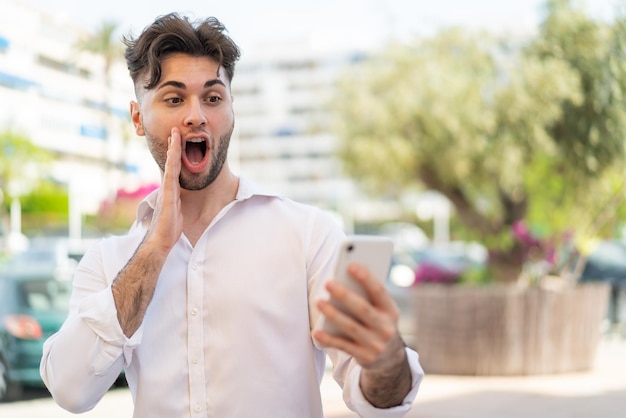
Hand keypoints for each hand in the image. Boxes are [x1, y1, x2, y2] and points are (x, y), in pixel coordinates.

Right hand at [145, 127, 183, 253]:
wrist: (160, 240)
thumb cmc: (168, 229)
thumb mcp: (176, 211)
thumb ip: (177, 203)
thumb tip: (179, 200)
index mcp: (170, 191)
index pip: (173, 169)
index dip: (175, 155)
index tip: (176, 141)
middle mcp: (167, 188)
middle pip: (170, 163)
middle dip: (173, 147)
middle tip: (174, 130)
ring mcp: (167, 191)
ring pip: (170, 167)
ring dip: (173, 150)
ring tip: (174, 136)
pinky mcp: (168, 197)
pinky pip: (171, 178)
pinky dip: (172, 165)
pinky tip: (173, 155)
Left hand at [313, 263, 411, 406]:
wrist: (389, 358)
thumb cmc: (377, 322)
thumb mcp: (380, 310)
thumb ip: (367, 296)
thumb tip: (342, 278)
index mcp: (391, 310)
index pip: (379, 291)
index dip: (366, 278)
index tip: (350, 265)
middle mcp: (386, 328)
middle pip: (363, 309)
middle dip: (345, 295)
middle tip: (328, 283)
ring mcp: (376, 344)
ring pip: (351, 328)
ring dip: (334, 315)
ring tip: (319, 302)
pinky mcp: (365, 357)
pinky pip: (343, 346)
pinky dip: (329, 339)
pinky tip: (316, 331)